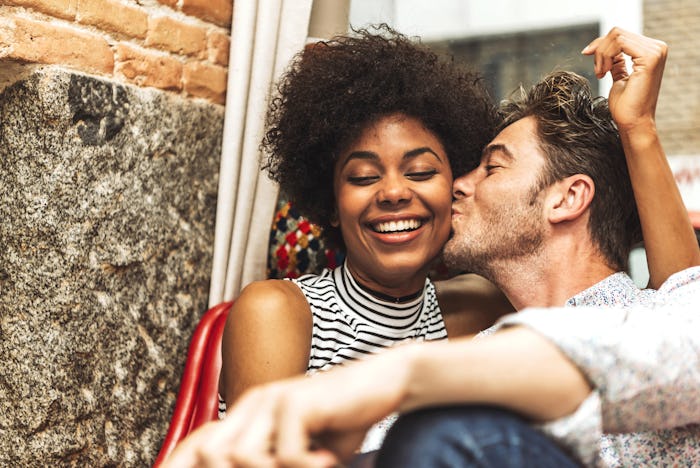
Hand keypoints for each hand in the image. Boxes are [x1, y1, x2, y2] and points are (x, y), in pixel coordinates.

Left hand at [162, 350, 408, 466]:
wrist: (380, 384)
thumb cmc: (340, 423)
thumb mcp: (301, 451)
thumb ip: (273, 464)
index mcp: (247, 414)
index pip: (199, 446)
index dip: (179, 467)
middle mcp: (253, 404)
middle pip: (212, 455)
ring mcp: (273, 399)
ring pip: (243, 459)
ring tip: (312, 466)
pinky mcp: (297, 401)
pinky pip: (287, 455)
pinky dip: (310, 467)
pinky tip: (329, 459)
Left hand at [582, 27, 666, 130]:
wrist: (633, 122)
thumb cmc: (626, 105)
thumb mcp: (619, 76)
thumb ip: (617, 61)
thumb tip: (607, 46)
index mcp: (652, 51)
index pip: (620, 35)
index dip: (601, 45)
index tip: (589, 58)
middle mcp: (657, 48)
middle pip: (617, 33)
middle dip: (600, 50)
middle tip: (598, 72)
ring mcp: (655, 51)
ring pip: (616, 36)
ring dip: (601, 55)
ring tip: (601, 74)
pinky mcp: (649, 57)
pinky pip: (619, 42)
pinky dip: (605, 56)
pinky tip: (604, 73)